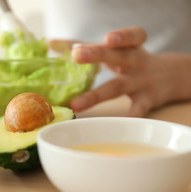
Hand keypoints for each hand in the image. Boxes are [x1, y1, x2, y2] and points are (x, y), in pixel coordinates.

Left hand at [50, 26, 190, 116]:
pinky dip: (128, 116)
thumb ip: (86, 45)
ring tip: (75, 104)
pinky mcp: (146, 101)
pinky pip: (136, 110)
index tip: (107, 39)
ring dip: (95, 95)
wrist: (171, 77)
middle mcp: (137, 62)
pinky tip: (116, 123)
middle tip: (77, 54)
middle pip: (119, 56)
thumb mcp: (116, 50)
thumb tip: (52, 42)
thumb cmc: (132, 61)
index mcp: (129, 47)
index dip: (122, 36)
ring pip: (118, 87)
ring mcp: (141, 83)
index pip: (132, 36)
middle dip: (98, 55)